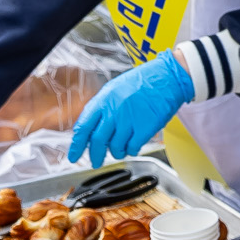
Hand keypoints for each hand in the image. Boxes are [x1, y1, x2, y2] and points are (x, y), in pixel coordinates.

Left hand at [70, 54, 193, 167]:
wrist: (167, 77)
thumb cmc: (142, 81)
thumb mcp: (114, 89)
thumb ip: (101, 107)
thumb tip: (91, 127)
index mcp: (103, 101)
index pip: (83, 127)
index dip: (76, 146)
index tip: (73, 156)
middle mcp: (114, 111)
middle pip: (97, 142)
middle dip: (95, 156)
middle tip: (95, 162)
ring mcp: (129, 121)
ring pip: (115, 148)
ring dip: (116, 152)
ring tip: (121, 148)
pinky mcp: (144, 129)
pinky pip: (132, 148)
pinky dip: (131, 150)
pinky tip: (133, 146)